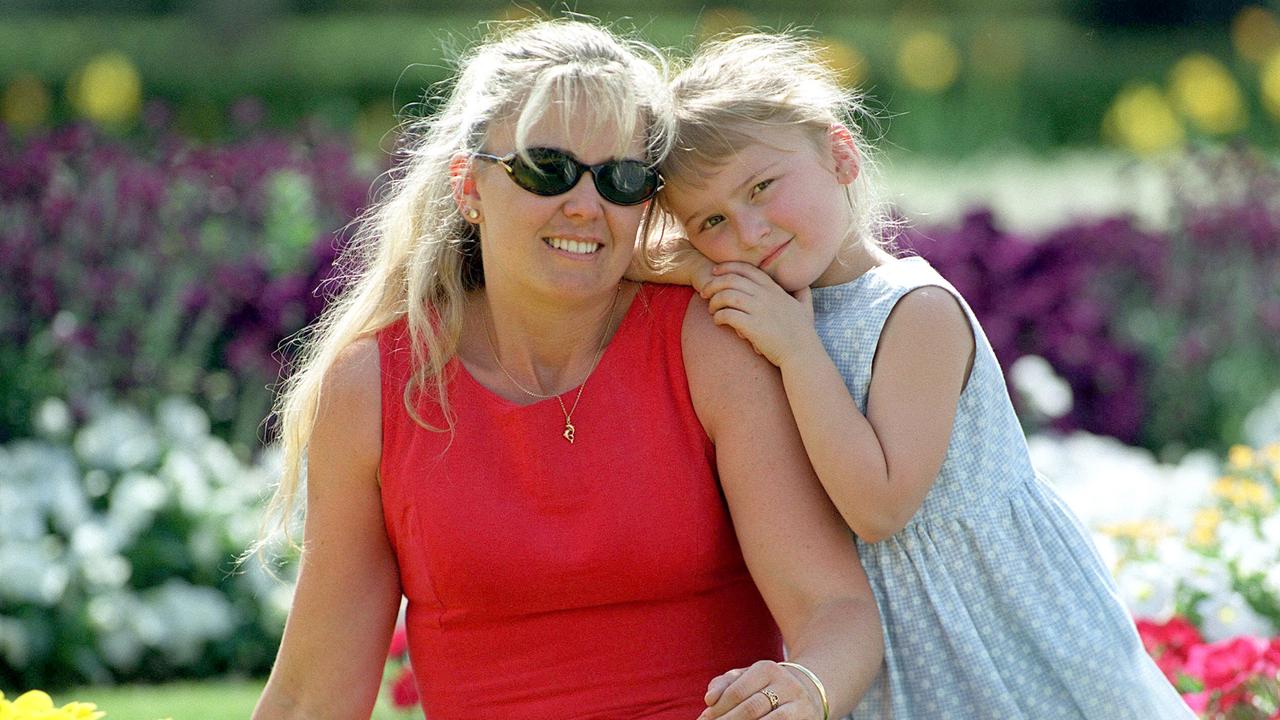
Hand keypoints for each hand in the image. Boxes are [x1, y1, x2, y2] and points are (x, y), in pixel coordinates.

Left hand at [698, 660, 822, 719]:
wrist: (809, 691)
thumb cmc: (766, 686)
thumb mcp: (746, 678)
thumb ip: (724, 684)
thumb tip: (709, 699)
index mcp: (766, 669)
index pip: (736, 692)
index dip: (717, 710)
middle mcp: (785, 684)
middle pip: (750, 709)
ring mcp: (798, 703)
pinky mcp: (806, 719)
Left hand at [700, 262, 818, 367]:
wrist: (802, 353)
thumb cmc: (803, 333)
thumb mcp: (806, 308)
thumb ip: (803, 293)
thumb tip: (803, 285)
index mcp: (774, 289)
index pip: (746, 269)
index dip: (727, 267)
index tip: (714, 272)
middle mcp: (765, 296)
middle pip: (731, 280)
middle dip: (713, 284)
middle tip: (704, 293)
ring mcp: (759, 310)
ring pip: (726, 296)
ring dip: (714, 301)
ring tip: (712, 310)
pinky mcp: (753, 326)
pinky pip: (727, 315)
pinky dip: (718, 316)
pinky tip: (718, 322)